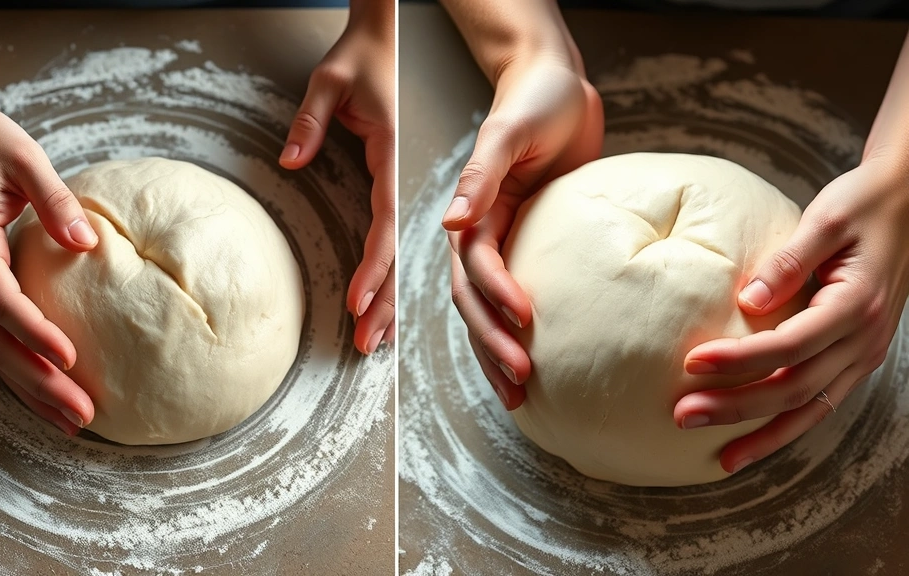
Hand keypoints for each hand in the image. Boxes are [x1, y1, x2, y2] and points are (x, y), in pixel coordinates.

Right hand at [0, 96, 97, 435]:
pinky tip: (50, 390)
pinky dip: (21, 368)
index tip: (71, 358)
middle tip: (81, 414)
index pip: (3, 301)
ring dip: (31, 388)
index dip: (36, 333)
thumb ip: (56, 200)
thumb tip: (88, 241)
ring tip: (71, 421)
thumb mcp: (26, 159)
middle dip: (38, 382)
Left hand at [280, 3, 394, 354]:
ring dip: (389, 298)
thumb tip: (290, 160)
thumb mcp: (331, 81)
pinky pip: (390, 236)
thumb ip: (311, 119)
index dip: (375, 267)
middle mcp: (399, 176)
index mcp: (390, 156)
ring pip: (398, 252)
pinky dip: (386, 273)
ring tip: (376, 340)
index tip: (359, 302)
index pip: (385, 223)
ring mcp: (396, 183)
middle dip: (385, 302)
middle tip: (367, 344)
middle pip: (397, 252)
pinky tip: (379, 302)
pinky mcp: (387, 184)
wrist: (385, 38)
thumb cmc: (363, 57)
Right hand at [445, 53, 602, 409]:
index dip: (495, 295)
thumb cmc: (535, 100)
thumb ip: (480, 174)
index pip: (476, 265)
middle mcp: (481, 233)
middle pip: (474, 301)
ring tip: (521, 393)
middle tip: (520, 382)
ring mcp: (504, 243)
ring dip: (497, 352)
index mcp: (473, 210)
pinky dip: (518, 333)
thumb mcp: (507, 130)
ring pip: (488, 310)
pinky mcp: (529, 247)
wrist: (558, 86)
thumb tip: (450, 222)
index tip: (525, 320)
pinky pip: (517, 297)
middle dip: (491, 344)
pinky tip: (535, 366)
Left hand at [674, 156, 908, 473]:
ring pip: (812, 409)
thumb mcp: (826, 219)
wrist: (908, 202)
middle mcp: (865, 339)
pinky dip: (789, 426)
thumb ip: (788, 260)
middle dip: (737, 407)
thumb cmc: (862, 204)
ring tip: (720, 458)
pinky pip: (822, 402)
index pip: (788, 344)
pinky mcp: (858, 358)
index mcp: (855, 305)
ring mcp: (865, 354)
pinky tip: (755, 442)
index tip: (691, 362)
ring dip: (764, 434)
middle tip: (683, 416)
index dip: (739, 358)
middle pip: (795, 388)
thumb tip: (746, 300)